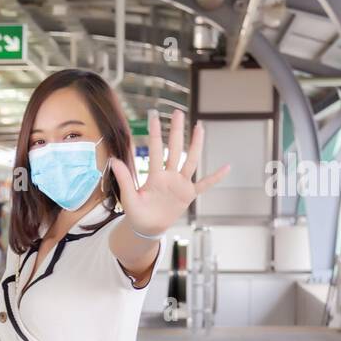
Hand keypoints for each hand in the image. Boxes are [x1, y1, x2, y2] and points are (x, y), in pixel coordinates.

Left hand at [108, 110, 230, 236]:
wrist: (147, 228)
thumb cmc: (136, 212)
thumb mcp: (128, 197)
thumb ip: (124, 179)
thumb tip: (113, 160)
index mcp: (154, 176)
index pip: (155, 150)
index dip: (155, 133)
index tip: (154, 116)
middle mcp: (169, 176)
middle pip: (174, 149)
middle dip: (176, 131)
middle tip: (178, 112)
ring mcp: (180, 184)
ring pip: (190, 161)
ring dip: (195, 144)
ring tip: (199, 127)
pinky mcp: (188, 195)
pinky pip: (204, 184)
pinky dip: (215, 177)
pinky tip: (226, 167)